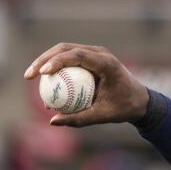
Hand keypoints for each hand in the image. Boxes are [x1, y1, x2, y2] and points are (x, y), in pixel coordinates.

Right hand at [24, 43, 149, 126]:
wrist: (140, 100)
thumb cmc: (124, 107)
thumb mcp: (103, 116)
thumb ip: (78, 119)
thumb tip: (52, 120)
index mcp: (107, 63)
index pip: (78, 55)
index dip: (57, 61)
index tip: (42, 73)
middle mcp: (101, 54)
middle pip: (66, 48)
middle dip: (44, 59)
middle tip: (29, 76)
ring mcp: (96, 54)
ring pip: (65, 51)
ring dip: (46, 61)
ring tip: (31, 77)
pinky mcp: (91, 58)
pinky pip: (69, 59)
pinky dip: (56, 68)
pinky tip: (45, 83)